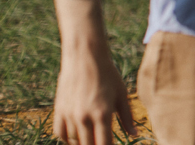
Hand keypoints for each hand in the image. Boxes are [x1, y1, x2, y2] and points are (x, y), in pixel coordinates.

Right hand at [52, 0, 137, 144]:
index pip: (104, 144)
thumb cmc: (108, 75)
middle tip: (103, 140)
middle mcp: (84, 118)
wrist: (85, 58)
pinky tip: (78, 136)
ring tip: (92, 138)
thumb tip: (134, 134)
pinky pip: (61, 134)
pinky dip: (68, 138)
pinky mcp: (59, 111)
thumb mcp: (122, 94)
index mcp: (102, 114)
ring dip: (83, 142)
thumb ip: (128, 117)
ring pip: (74, 141)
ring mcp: (69, 115)